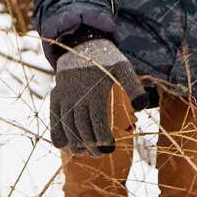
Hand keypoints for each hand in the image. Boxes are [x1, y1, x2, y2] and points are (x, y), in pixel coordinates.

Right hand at [49, 39, 138, 155]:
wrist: (81, 42)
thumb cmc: (106, 59)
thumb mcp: (123, 67)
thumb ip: (134, 86)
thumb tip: (142, 106)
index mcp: (95, 91)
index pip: (97, 122)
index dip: (103, 139)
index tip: (110, 148)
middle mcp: (77, 95)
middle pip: (82, 129)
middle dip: (92, 146)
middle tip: (100, 153)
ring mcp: (64, 96)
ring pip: (68, 127)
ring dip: (76, 144)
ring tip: (86, 152)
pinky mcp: (56, 96)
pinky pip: (54, 119)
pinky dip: (57, 134)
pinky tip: (64, 145)